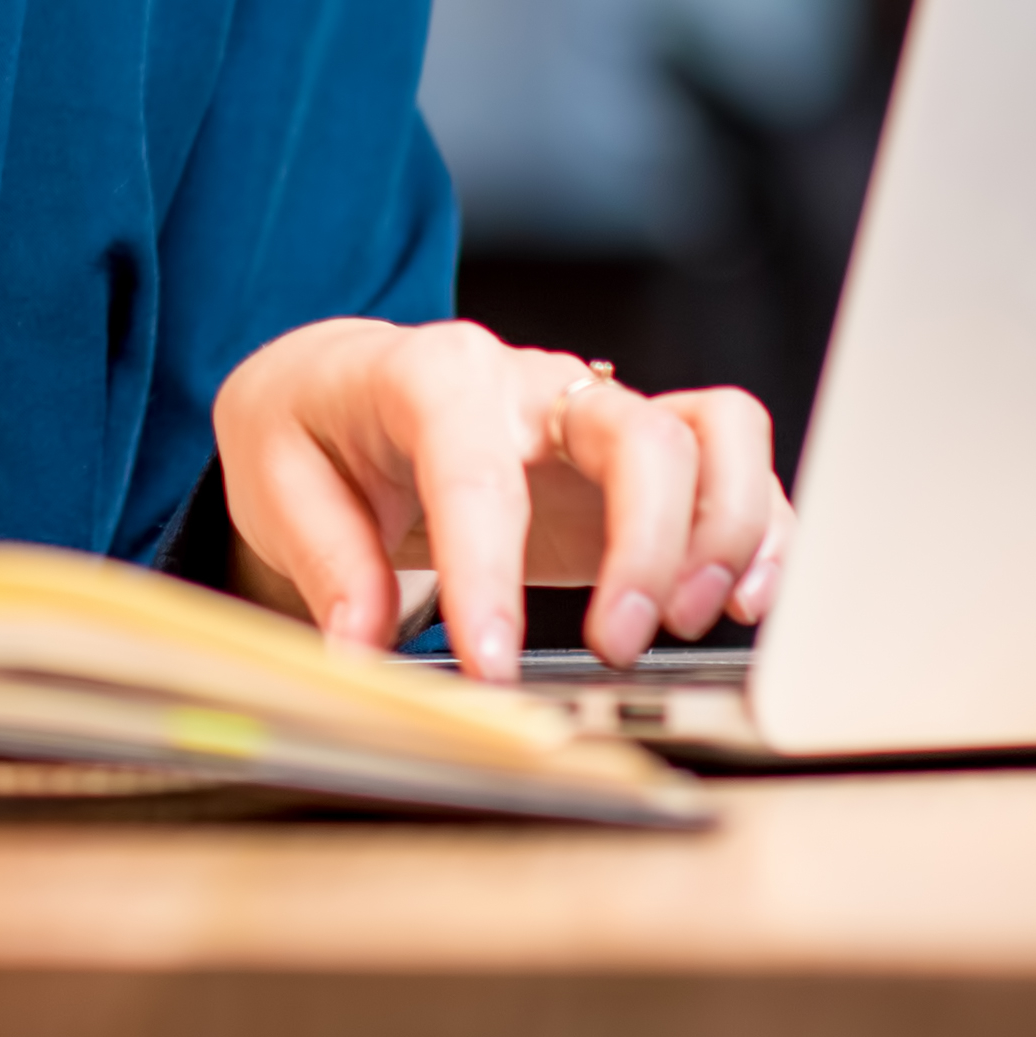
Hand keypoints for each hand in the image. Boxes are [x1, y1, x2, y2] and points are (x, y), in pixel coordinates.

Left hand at [211, 316, 790, 683]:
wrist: (339, 384)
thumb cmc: (315, 421)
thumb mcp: (275, 471)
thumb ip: (327, 561)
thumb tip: (361, 647)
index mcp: (433, 375)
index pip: (477, 468)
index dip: (489, 571)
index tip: (490, 661)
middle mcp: (533, 383)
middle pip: (639, 434)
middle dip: (646, 548)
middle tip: (615, 647)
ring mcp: (597, 414)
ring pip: (713, 436)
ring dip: (723, 537)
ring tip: (686, 623)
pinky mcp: (638, 460)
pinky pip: (734, 468)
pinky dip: (760, 534)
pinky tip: (742, 603)